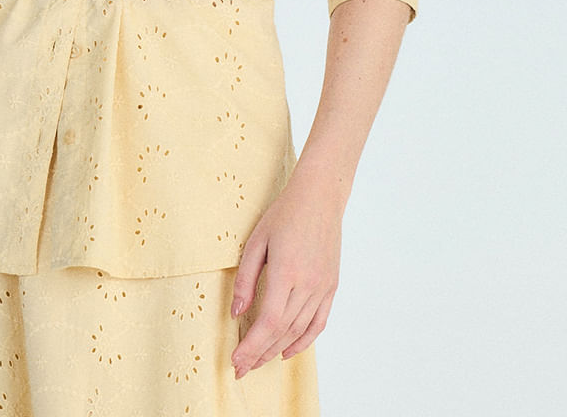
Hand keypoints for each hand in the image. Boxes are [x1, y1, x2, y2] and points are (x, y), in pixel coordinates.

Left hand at [229, 169, 342, 377]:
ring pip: (299, 330)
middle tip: (241, 369)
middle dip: (260, 354)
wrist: (320, 197)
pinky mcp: (331, 287)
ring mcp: (323, 287)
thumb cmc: (284, 214)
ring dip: (277, 351)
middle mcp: (308, 284)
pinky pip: (318, 322)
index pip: (268, 322)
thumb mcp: (256, 241)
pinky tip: (287, 351)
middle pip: (283, 332)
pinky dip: (303, 341)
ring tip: (258, 362)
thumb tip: (236, 313)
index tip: (236, 361)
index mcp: (286, 272)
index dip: (251, 346)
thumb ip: (246, 279)